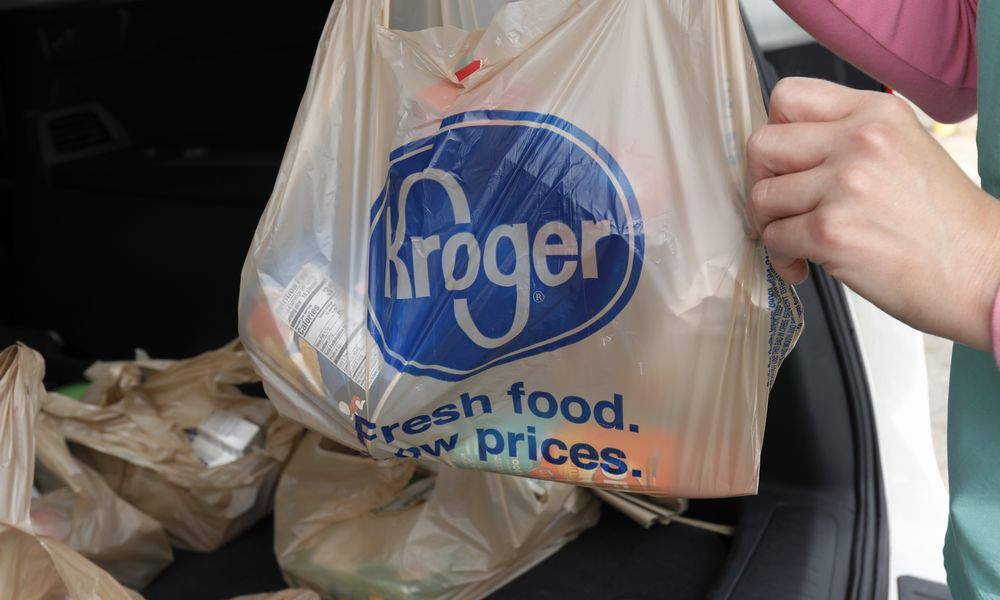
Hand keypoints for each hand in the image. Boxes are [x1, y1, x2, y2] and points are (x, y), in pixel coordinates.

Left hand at [746, 77, 999, 351]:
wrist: (982, 271)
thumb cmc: (943, 222)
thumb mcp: (903, 149)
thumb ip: (846, 137)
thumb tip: (784, 151)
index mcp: (875, 111)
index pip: (787, 96)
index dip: (773, 132)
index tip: (781, 161)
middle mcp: (859, 140)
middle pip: (762, 145)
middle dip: (760, 182)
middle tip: (778, 206)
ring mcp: (843, 184)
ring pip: (761, 196)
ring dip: (770, 226)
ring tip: (797, 242)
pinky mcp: (830, 231)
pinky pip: (773, 238)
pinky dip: (781, 257)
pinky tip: (806, 264)